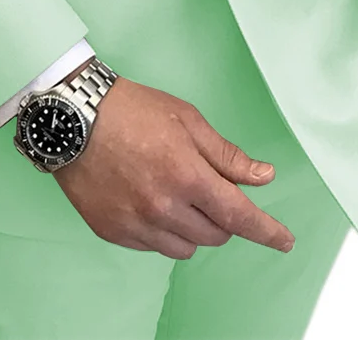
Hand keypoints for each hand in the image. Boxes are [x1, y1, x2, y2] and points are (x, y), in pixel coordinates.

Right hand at [52, 75, 294, 259]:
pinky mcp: (113, 232)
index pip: (238, 216)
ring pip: (185, 247)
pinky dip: (161, 230)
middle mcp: (163, 207)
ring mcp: (136, 224)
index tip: (284, 240)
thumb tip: (262, 177)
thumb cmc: (131, 110)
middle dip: (221, 216)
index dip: (267, 231)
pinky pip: (153, 246)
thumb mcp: (187, 120)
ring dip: (192, 227)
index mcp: (186, 175)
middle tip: (207, 187)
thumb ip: (226, 155)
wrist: (73, 117)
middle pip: (215, 234)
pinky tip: (149, 199)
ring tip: (175, 192)